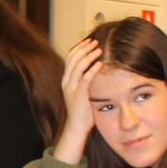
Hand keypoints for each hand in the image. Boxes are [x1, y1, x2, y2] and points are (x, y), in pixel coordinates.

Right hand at [53, 38, 103, 163]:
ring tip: (99, 49)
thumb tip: (96, 69)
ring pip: (78, 66)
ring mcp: (71, 88)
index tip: (90, 41)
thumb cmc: (83, 110)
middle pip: (73, 59)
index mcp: (66, 80)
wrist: (77, 126)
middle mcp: (66, 82)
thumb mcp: (81, 92)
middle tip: (95, 41)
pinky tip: (100, 64)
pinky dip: (92, 70)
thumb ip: (85, 80)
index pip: (70, 58)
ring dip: (89, 56)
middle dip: (84, 48)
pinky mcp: (78, 95)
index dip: (79, 48)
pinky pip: (85, 79)